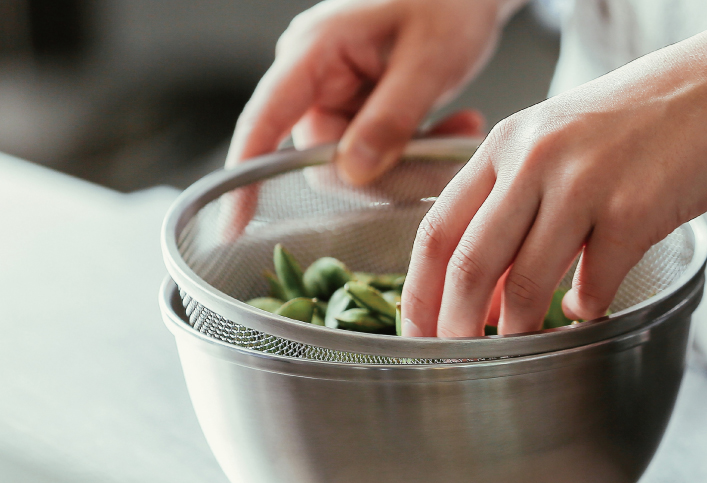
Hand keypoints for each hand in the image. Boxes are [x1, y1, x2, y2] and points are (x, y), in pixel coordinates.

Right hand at [226, 0, 525, 180]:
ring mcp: (336, 95)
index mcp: (312, 52)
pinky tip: (458, 129)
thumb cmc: (448, 5)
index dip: (246, 177)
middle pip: (325, 159)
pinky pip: (379, 153)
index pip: (263, 122)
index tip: (232, 226)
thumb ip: (391, 119)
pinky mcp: (361, 109)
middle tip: (445, 160)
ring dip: (413, 162)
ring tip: (462, 132)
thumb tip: (352, 174)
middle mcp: (314, 77)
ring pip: (358, 165)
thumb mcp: (428, 62)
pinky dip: (420, 151)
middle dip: (387, 173)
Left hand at [400, 0, 706, 337]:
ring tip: (523, 349)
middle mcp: (534, 161)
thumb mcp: (562, 137)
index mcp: (507, 143)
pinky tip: (589, 310)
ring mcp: (583, 185)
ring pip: (525, 285)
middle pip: (470, 264)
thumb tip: (492, 282)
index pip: (437, 228)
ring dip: (519, 330)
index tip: (416, 329)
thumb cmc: (647, 118)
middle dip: (456, 324)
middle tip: (459, 357)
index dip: (419, 291)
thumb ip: (520, 195)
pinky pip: (593, 286)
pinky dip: (586, 311)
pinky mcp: (633, 211)